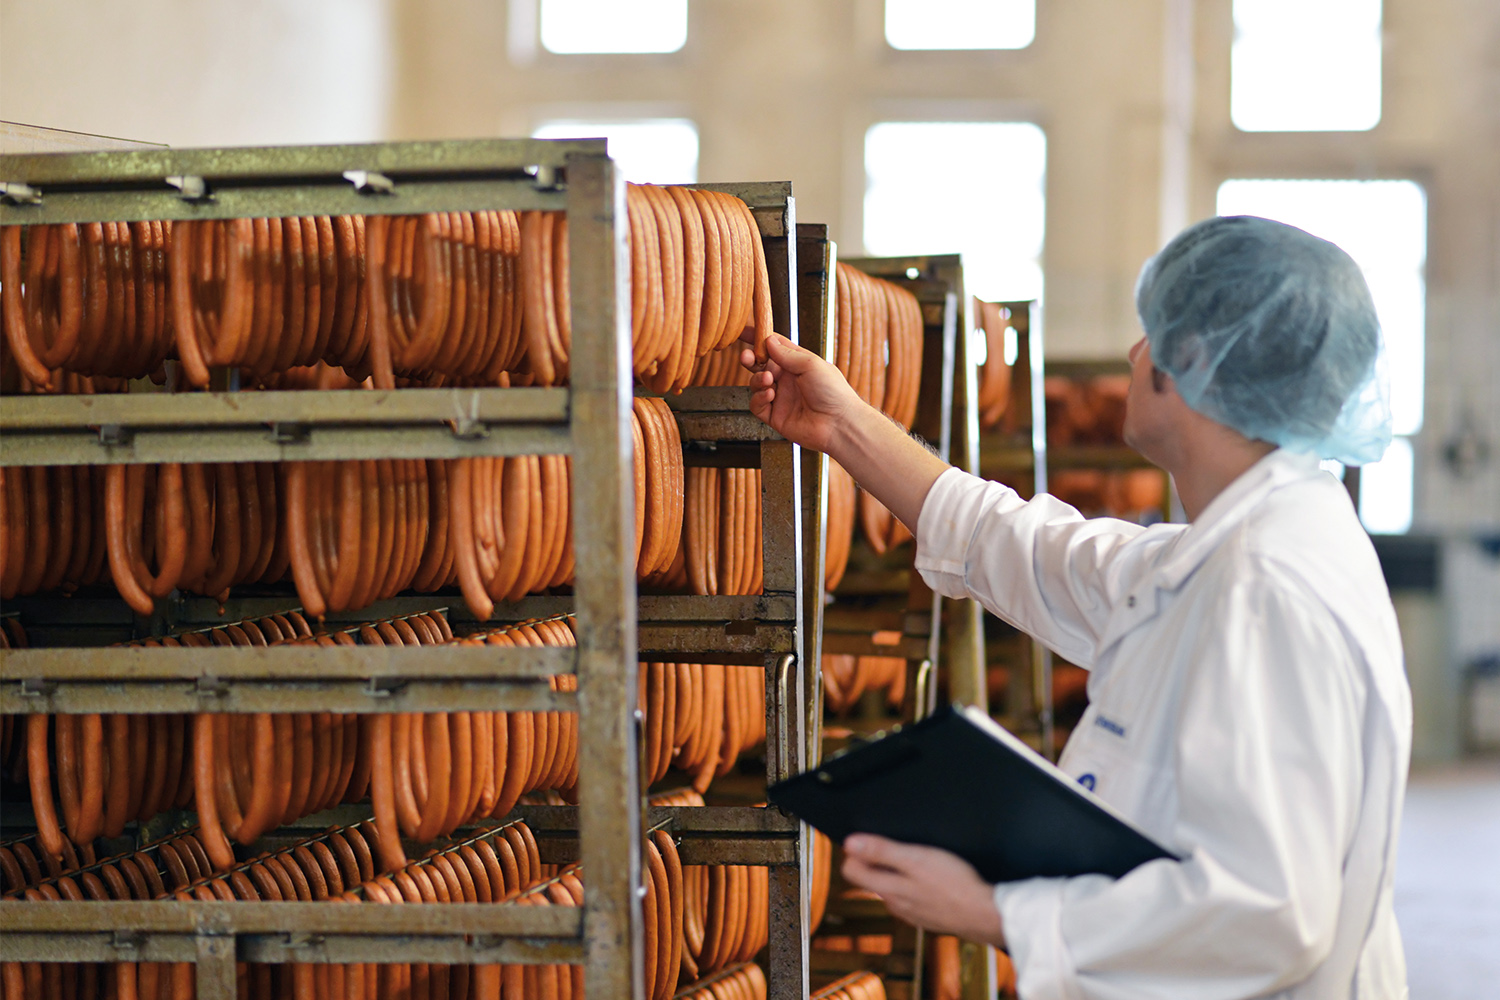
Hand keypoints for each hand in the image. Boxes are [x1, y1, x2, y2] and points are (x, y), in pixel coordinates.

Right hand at [740, 334, 861, 455]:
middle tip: (747, 357)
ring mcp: (781, 398)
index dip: (759, 338)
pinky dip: (759, 398)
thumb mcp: (810, 364)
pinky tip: (770, 395)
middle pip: (761, 365)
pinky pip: (757, 405)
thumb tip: (769, 340)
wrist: (839, 423)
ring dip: (757, 379)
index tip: (744, 332)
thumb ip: (787, 353)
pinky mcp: (775, 416)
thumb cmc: (834, 392)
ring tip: (767, 379)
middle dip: (751, 359)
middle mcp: (788, 380)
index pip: (774, 347)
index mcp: (798, 364)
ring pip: (756, 384)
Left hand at [842, 834, 1005, 947]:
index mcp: (887, 889)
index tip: (869, 839)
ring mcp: (910, 913)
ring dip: (897, 873)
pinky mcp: (926, 917)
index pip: (851, 871)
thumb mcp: (916, 859)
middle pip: (871, 879)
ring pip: (892, 888)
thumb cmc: (954, 884)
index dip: (856, 852)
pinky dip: (914, 886)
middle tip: (896, 844)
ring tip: (918, 859)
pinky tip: (932, 879)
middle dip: (876, 861)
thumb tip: (849, 844)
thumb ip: (881, 852)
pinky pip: (910, 898)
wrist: (984, 914)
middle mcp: (894, 904)